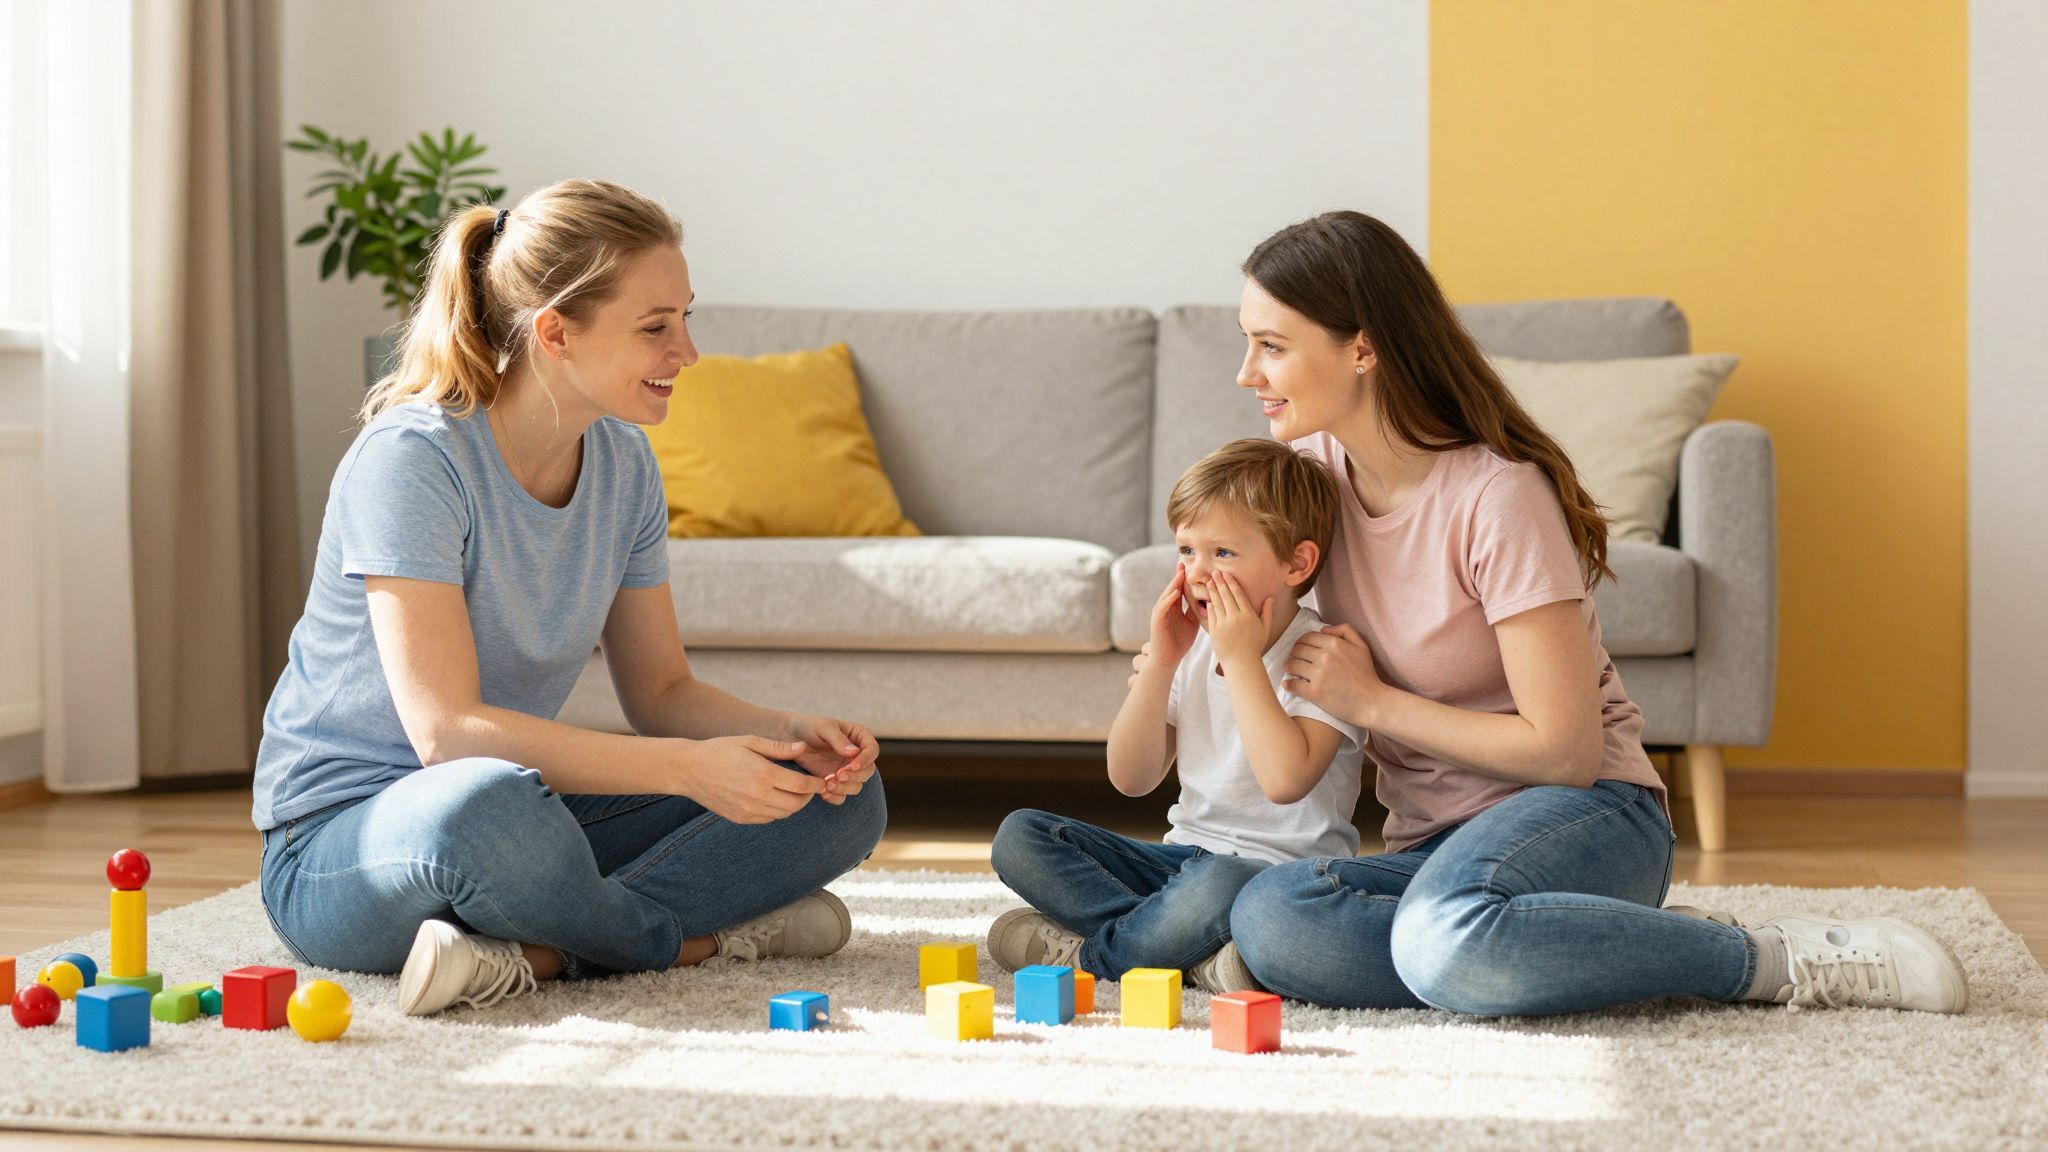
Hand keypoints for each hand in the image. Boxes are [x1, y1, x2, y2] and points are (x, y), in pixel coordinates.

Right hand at [682, 736, 828, 823]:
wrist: (689, 770)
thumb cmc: (720, 750)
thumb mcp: (749, 742)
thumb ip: (778, 747)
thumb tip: (803, 748)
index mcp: (763, 774)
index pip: (801, 785)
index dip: (816, 785)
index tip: (822, 781)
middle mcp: (757, 795)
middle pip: (796, 803)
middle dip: (808, 796)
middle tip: (811, 787)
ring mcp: (748, 810)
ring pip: (784, 814)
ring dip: (794, 804)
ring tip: (794, 792)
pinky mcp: (740, 818)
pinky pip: (768, 819)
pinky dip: (777, 811)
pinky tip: (775, 798)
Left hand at [784, 713, 880, 804]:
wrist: (791, 738)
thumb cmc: (809, 727)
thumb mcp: (823, 727)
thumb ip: (838, 739)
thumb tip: (854, 752)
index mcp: (859, 737)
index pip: (872, 750)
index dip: (865, 760)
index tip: (852, 766)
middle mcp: (857, 755)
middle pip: (868, 771)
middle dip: (854, 776)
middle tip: (838, 776)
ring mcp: (847, 770)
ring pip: (857, 786)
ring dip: (845, 788)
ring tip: (827, 785)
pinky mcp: (836, 782)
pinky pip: (842, 795)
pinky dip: (835, 797)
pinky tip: (823, 793)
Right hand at [1147, 563, 1198, 668]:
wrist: (1168, 659)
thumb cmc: (1179, 642)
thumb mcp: (1192, 623)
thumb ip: (1196, 611)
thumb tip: (1209, 600)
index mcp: (1174, 607)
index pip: (1179, 589)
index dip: (1184, 578)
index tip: (1192, 567)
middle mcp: (1165, 607)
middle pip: (1172, 588)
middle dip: (1177, 576)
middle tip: (1183, 563)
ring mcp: (1160, 613)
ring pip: (1167, 595)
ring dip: (1173, 584)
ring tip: (1180, 574)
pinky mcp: (1156, 620)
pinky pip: (1163, 607)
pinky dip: (1169, 599)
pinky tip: (1176, 593)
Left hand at [1206, 571, 1272, 669]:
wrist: (1241, 663)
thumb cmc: (1254, 647)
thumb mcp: (1265, 629)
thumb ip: (1267, 612)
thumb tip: (1270, 598)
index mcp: (1248, 615)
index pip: (1238, 594)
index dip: (1231, 582)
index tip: (1226, 574)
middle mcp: (1235, 617)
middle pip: (1226, 595)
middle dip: (1220, 582)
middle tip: (1215, 572)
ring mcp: (1224, 623)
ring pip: (1217, 602)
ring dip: (1213, 590)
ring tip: (1209, 581)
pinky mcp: (1214, 630)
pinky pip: (1211, 614)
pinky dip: (1210, 605)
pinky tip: (1208, 598)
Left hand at [1283, 623, 1384, 726]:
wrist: (1372, 703)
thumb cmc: (1367, 675)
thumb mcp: (1362, 647)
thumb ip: (1345, 630)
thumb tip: (1323, 629)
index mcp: (1335, 644)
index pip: (1307, 637)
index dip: (1302, 643)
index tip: (1302, 650)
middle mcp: (1325, 657)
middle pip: (1297, 650)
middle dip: (1294, 654)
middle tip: (1295, 661)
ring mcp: (1319, 674)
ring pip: (1291, 665)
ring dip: (1289, 668)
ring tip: (1292, 672)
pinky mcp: (1314, 692)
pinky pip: (1292, 684)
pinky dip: (1288, 685)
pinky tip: (1289, 685)